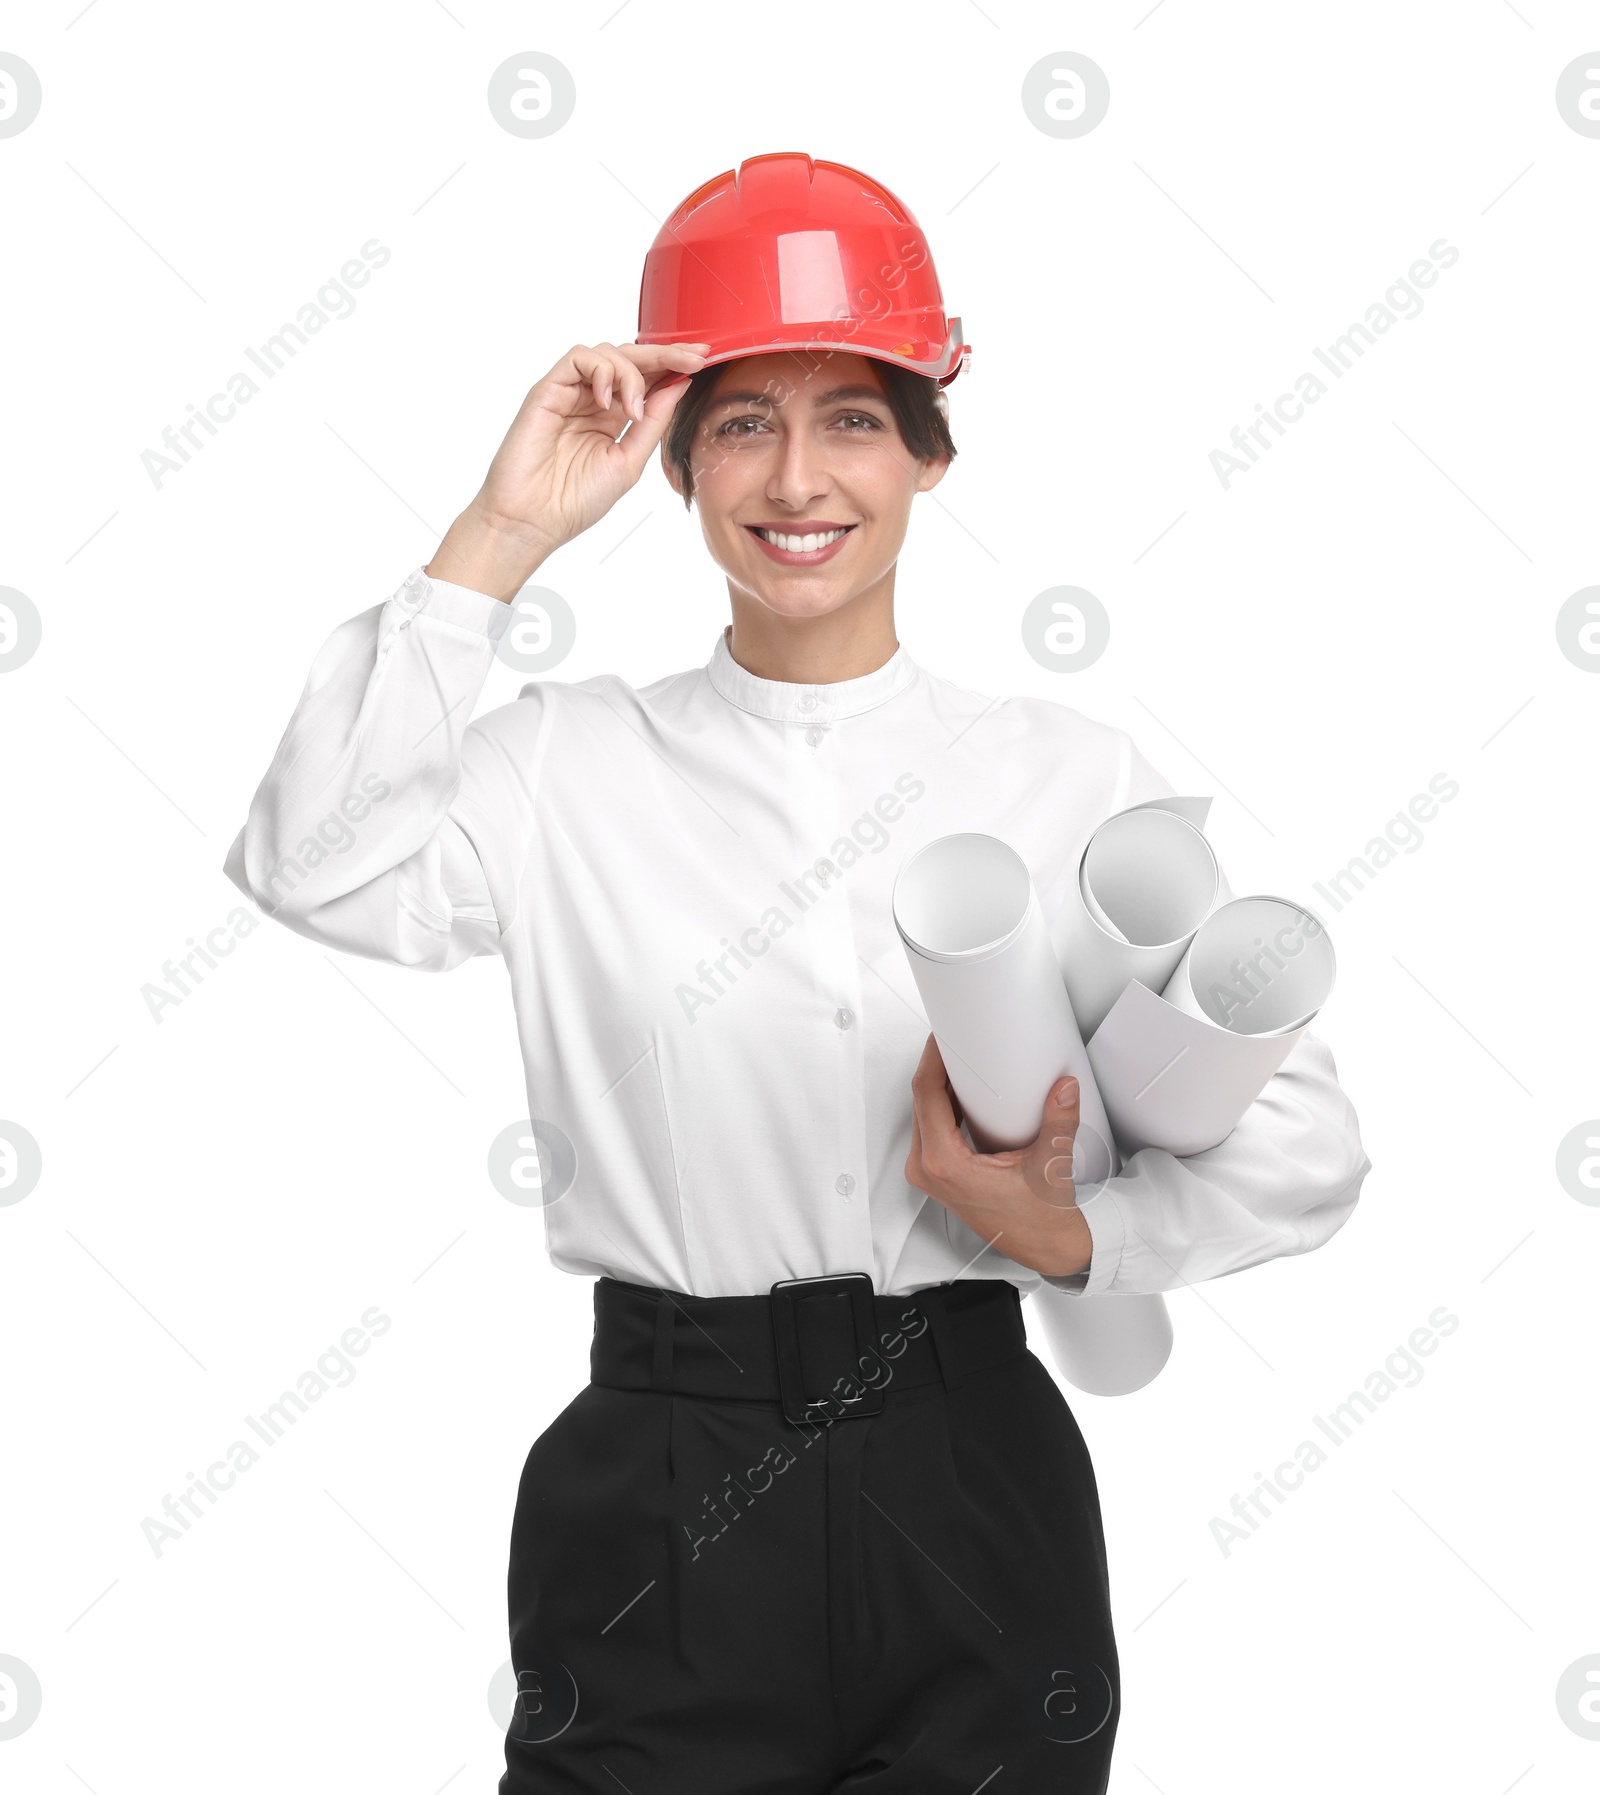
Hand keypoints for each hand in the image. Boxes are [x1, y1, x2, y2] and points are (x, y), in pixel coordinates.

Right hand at [426, 339, 710, 600]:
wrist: (534, 520)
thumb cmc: (575, 501)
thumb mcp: (629, 461)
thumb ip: (653, 422)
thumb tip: (679, 385)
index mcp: (614, 419)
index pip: (647, 380)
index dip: (673, 366)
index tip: (703, 361)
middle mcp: (593, 401)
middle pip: (631, 359)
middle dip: (666, 354)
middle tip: (694, 358)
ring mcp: (570, 393)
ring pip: (607, 353)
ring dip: (630, 373)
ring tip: (634, 409)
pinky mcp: (548, 390)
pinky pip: (578, 358)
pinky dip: (600, 371)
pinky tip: (606, 400)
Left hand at [905, 1035, 1092, 1279]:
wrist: (1042, 1247)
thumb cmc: (1040, 1216)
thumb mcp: (1050, 1165)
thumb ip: (1059, 1122)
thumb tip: (1064, 1086)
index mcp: (945, 1164)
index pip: (926, 1095)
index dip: (932, 1059)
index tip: (942, 1035)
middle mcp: (928, 1168)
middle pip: (921, 1100)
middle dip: (936, 1066)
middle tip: (955, 1039)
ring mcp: (929, 1172)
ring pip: (924, 1112)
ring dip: (939, 1084)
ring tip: (959, 1058)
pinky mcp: (938, 1173)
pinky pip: (931, 1127)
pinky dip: (943, 1104)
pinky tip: (961, 1090)